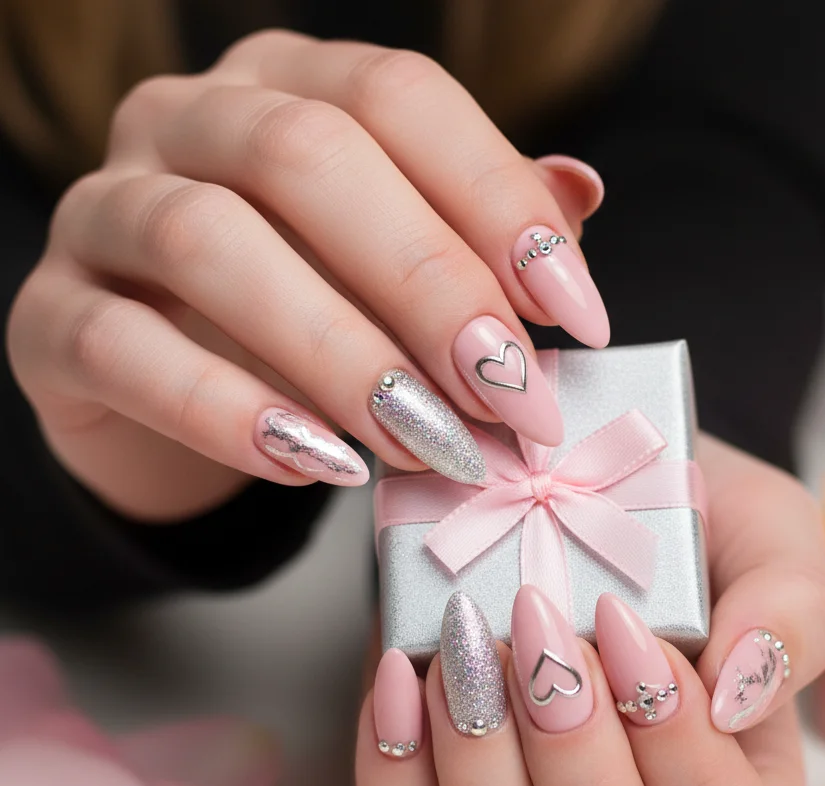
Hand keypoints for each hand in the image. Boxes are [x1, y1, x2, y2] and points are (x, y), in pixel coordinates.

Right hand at [7, 31, 605, 520]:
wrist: (169, 386)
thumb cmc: (304, 315)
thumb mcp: (396, 263)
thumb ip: (476, 231)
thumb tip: (578, 200)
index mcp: (288, 85)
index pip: (399, 98)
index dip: (498, 200)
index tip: (576, 316)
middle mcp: (188, 121)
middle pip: (307, 157)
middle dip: (429, 287)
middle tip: (507, 398)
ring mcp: (104, 211)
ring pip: (208, 242)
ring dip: (341, 357)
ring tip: (426, 446)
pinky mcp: (51, 317)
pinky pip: (127, 351)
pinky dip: (231, 414)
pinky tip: (320, 467)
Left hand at [355, 434, 824, 785]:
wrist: (567, 491)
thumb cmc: (680, 529)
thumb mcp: (766, 536)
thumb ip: (791, 610)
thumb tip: (741, 692)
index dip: (688, 760)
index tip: (626, 630)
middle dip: (583, 779)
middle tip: (543, 639)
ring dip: (485, 781)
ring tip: (467, 647)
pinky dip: (397, 774)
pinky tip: (405, 672)